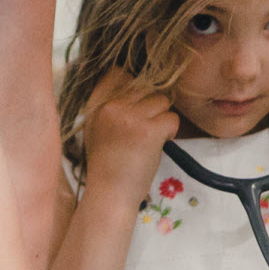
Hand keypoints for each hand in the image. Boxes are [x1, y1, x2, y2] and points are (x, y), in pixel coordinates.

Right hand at [83, 68, 178, 200]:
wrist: (110, 195)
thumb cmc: (107, 166)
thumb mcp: (96, 129)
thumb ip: (110, 106)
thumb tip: (132, 84)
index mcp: (96, 105)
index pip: (118, 73)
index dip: (132, 84)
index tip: (136, 103)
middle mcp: (111, 107)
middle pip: (145, 86)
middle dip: (151, 105)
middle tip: (146, 128)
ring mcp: (130, 117)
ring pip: (162, 100)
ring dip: (162, 117)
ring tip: (152, 138)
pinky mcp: (149, 131)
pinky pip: (172, 118)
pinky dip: (171, 131)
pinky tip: (160, 144)